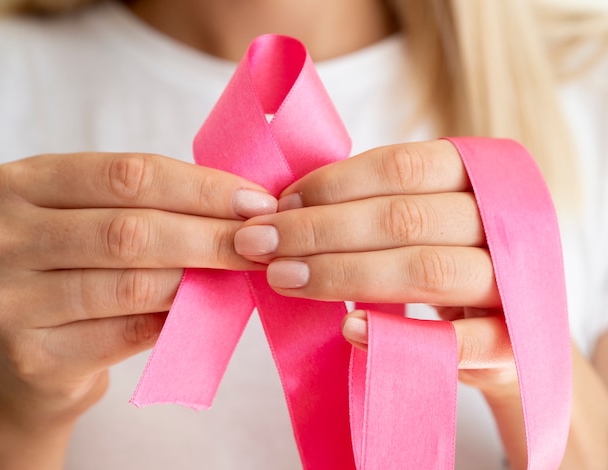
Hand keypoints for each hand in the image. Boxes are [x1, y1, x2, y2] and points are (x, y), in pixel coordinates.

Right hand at [0, 152, 276, 428]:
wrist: (26, 357)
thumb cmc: (74, 271)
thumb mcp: (93, 220)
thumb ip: (149, 207)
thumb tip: (242, 210)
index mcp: (24, 184)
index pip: (128, 175)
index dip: (202, 188)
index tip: (256, 202)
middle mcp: (4, 237)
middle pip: (132, 230)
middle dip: (212, 235)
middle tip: (261, 243)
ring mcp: (10, 300)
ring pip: (133, 284)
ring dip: (201, 279)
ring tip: (242, 273)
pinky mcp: (34, 356)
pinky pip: (128, 333)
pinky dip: (177, 320)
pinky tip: (203, 309)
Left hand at [234, 140, 515, 390]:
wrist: (510, 323)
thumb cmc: (449, 257)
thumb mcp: (425, 218)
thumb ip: (373, 206)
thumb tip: (287, 206)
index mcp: (478, 176)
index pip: (401, 167)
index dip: (334, 184)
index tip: (279, 204)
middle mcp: (502, 221)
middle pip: (404, 217)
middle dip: (320, 229)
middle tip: (257, 243)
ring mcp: (512, 283)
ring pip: (425, 269)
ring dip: (343, 274)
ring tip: (284, 278)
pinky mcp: (512, 342)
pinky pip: (457, 341)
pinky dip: (398, 336)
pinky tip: (349, 328)